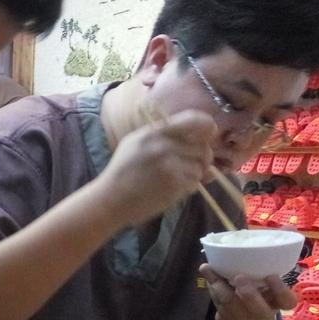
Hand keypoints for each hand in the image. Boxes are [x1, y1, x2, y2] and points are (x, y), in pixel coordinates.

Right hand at [97, 110, 218, 225]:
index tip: (209, 134)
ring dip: (194, 175)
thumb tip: (199, 137)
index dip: (208, 126)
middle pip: (203, 147)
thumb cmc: (122, 172)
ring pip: (201, 167)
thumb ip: (163, 135)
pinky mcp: (174, 184)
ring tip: (177, 179)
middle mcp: (164, 145)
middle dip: (203, 158)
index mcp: (155, 132)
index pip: (195, 120)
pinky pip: (194, 183)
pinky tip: (173, 189)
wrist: (110, 199)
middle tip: (196, 166)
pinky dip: (188, 187)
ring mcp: (170, 165)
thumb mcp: (136, 143)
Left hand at [200, 265, 297, 319]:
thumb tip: (259, 247)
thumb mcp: (272, 292)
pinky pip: (217, 301)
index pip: (286, 300)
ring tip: (211, 269)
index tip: (272, 275)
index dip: (280, 289)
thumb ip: (269, 277)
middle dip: (249, 294)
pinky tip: (206, 269)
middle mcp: (262, 312)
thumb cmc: (263, 300)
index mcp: (277, 303)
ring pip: (230, 303)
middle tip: (239, 277)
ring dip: (220, 286)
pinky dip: (211, 284)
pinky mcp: (225, 316)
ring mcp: (241, 316)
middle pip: (258, 308)